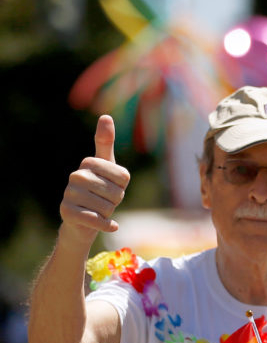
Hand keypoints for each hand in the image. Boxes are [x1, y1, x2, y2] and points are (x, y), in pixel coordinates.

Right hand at [59, 115, 130, 245]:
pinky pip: (97, 220)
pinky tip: (105, 225)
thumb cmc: (100, 192)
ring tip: (98, 210)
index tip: (111, 187)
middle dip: (115, 202)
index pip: (123, 177)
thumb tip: (105, 116)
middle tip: (104, 201)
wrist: (83, 221)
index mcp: (88, 163)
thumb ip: (106, 144)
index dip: (123, 187)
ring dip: (109, 213)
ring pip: (107, 208)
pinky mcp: (67, 212)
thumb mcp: (107, 167)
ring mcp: (69, 194)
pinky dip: (106, 226)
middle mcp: (76, 176)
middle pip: (116, 193)